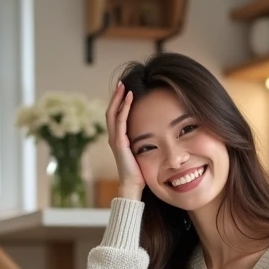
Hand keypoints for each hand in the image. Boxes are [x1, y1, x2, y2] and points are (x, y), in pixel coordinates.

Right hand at [107, 82, 143, 200]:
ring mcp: (115, 140)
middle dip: (116, 97)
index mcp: (119, 139)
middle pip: (111, 111)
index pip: (116, 116)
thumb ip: (144, 142)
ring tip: (123, 86)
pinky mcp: (120, 142)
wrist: (133, 186)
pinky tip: (130, 98)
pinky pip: (120, 121)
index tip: (126, 91)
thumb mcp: (142, 153)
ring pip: (113, 113)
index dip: (119, 103)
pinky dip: (124, 108)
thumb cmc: (140, 172)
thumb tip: (156, 133)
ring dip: (119, 99)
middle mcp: (114, 137)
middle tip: (122, 83)